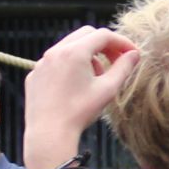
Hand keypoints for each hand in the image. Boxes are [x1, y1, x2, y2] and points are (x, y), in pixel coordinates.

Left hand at [22, 24, 137, 168]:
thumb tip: (134, 55)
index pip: (103, 35)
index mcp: (74, 52)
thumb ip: (123, 68)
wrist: (49, 134)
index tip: (131, 53)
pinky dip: (69, 66)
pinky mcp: (35, 75)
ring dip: (87, 55)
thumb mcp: (108, 89)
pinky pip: (55, 62)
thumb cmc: (79, 112)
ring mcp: (42, 63)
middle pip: (85, 35)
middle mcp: (55, 52)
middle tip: (116, 60)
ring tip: (95, 78)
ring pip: (69, 47)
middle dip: (104, 45)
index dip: (121, 42)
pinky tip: (75, 86)